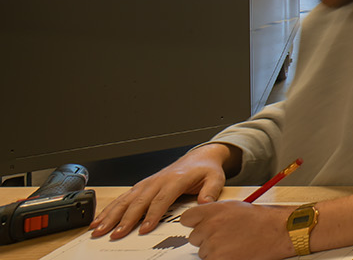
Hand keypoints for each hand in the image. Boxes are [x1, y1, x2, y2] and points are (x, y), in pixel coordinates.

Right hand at [90, 144, 235, 238]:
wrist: (200, 157)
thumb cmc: (206, 170)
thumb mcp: (215, 178)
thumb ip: (210, 191)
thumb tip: (205, 204)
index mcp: (175, 179)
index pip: (161, 199)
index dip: (151, 215)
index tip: (143, 230)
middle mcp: (158, 180)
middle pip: (139, 202)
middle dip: (125, 219)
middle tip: (114, 234)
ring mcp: (147, 183)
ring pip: (126, 200)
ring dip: (111, 215)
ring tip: (99, 230)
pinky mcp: (141, 186)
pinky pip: (123, 197)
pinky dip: (109, 209)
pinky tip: (98, 220)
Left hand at [181, 202, 294, 259]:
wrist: (277, 231)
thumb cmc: (260, 219)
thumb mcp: (234, 206)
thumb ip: (213, 211)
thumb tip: (199, 220)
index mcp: (213, 210)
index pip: (187, 219)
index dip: (195, 223)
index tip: (201, 225)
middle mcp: (210, 226)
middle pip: (194, 237)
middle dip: (206, 238)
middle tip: (225, 235)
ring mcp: (212, 245)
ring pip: (202, 251)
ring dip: (214, 250)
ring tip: (234, 243)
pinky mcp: (218, 259)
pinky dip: (220, 258)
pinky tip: (234, 252)